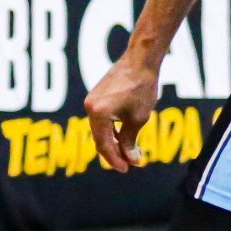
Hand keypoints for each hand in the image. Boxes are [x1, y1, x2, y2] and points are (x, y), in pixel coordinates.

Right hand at [86, 52, 161, 172]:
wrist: (140, 61)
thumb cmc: (141, 88)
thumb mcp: (138, 119)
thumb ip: (131, 141)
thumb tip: (131, 159)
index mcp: (98, 113)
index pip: (104, 144)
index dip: (115, 160)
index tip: (127, 169)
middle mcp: (90, 107)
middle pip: (99, 139)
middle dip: (115, 153)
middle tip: (130, 163)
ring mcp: (91, 101)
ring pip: (100, 130)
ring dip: (113, 142)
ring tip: (129, 152)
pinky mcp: (96, 96)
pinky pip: (100, 120)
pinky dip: (110, 130)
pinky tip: (122, 136)